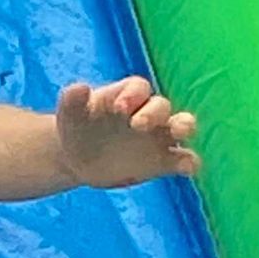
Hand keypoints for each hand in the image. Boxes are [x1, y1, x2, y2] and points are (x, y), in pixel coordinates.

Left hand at [55, 77, 201, 190]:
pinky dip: (189, 162)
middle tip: (138, 125)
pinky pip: (184, 159)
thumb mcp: (69, 112)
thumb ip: (73, 99)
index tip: (119, 109)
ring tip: (179, 132)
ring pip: (183, 125)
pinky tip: (187, 169)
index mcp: (127, 95)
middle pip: (161, 105)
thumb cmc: (76, 125)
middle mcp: (148, 111)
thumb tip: (80, 88)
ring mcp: (159, 136)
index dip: (132, 95)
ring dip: (185, 126)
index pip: (138, 88)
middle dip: (153, 113)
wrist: (77, 156)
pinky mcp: (164, 161)